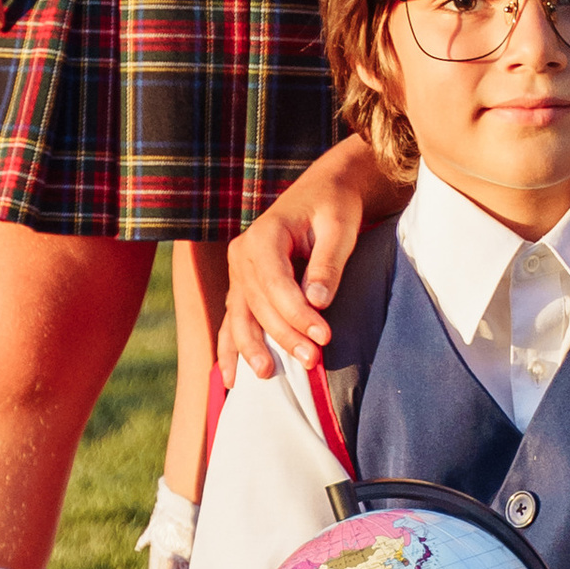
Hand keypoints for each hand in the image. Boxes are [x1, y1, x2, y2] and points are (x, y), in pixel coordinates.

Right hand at [221, 135, 401, 381]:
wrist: (324, 190)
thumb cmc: (334, 206)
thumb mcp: (340, 228)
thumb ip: (327, 264)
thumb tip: (318, 303)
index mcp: (263, 235)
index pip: (275, 284)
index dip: (297, 314)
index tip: (323, 337)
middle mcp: (242, 254)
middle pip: (258, 305)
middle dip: (283, 336)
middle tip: (312, 361)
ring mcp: (239, 271)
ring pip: (240, 316)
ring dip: (253, 348)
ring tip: (267, 375)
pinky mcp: (244, 285)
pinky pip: (234, 319)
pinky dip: (231, 348)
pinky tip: (229, 378)